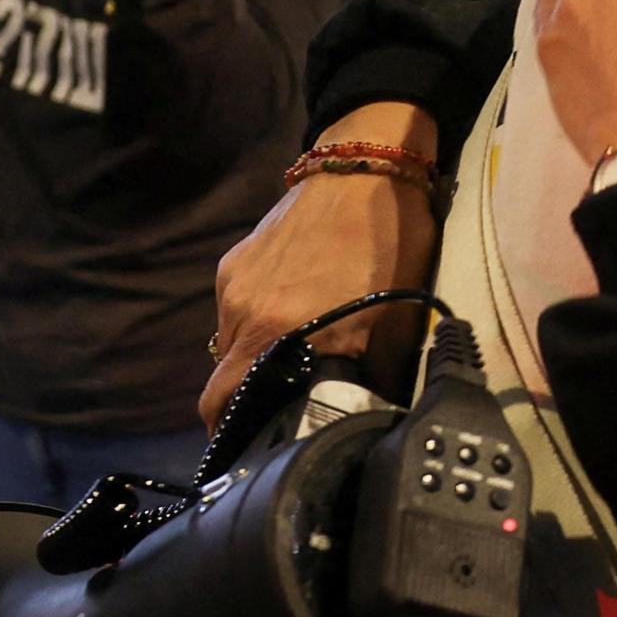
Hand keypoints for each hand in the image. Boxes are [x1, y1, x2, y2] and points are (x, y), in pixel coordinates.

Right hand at [203, 101, 438, 425]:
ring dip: (253, 360)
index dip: (233, 435)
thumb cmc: (391, 245)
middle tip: (276, 413)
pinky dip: (256, 323)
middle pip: (221, 382)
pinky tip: (291, 310)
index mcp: (277, 335)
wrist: (367, 168)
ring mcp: (233, 284)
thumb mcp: (395, 324)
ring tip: (293, 353)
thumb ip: (368, 377)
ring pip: (229, 345)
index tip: (253, 449)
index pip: (223, 407)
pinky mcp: (235, 261)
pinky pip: (235, 310)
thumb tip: (365, 419)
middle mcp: (243, 314)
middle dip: (241, 405)